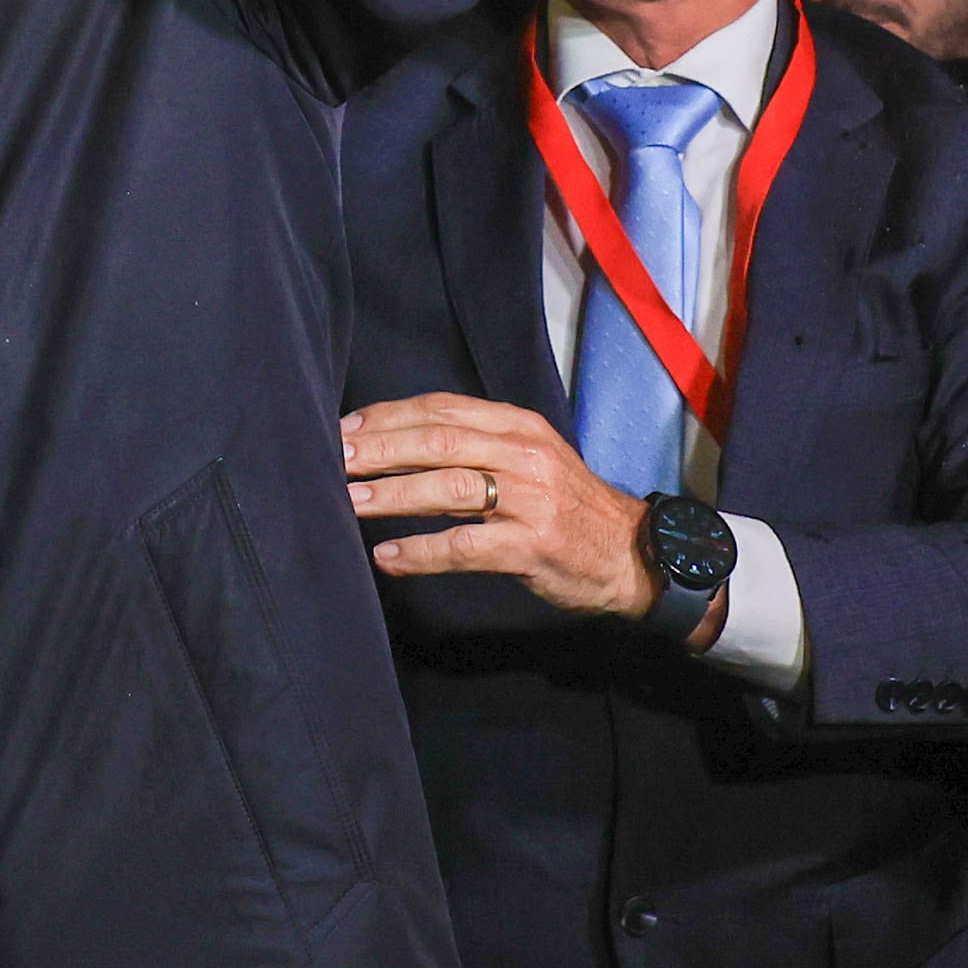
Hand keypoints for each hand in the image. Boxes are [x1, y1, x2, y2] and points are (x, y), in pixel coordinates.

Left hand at [342, 393, 677, 630]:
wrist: (633, 554)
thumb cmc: (566, 506)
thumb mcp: (528, 459)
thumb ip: (474, 447)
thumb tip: (396, 445)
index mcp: (518, 426)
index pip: (442, 409)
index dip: (388, 417)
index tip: (345, 428)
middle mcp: (523, 454)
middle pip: (438, 441)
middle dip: (378, 449)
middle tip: (333, 459)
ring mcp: (530, 500)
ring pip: (447, 488)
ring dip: (391, 495)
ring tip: (348, 502)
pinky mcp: (531, 546)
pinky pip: (465, 547)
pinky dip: (421, 552)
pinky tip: (388, 558)